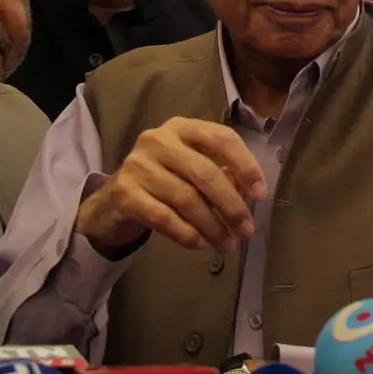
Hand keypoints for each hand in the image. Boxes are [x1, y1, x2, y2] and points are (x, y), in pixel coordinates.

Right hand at [75, 117, 266, 256]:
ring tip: (228, 245)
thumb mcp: (190, 171)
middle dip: (231, 205)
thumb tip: (249, 193)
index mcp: (181, 128)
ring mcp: (138, 165)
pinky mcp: (124, 194)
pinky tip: (200, 244)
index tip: (260, 194)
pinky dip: (187, 233)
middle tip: (246, 230)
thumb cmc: (162, 182)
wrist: (112, 203)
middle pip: (205, 173)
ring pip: (186, 199)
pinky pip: (164, 217)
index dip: (245, 165)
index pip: (221, 138)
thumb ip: (219, 174)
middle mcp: (157, 140)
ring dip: (212, 226)